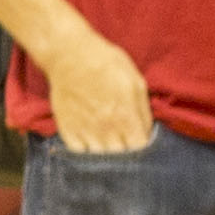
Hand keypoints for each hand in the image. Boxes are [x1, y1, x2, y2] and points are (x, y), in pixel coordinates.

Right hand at [38, 35, 155, 155]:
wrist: (69, 55)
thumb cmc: (106, 63)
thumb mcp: (136, 81)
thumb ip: (143, 111)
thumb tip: (146, 132)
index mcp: (125, 117)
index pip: (140, 149)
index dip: (143, 149)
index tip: (139, 142)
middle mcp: (105, 129)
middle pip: (120, 159)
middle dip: (126, 155)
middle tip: (124, 143)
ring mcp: (84, 131)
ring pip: (100, 159)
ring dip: (106, 155)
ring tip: (108, 144)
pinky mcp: (67, 130)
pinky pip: (79, 153)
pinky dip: (86, 152)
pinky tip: (91, 141)